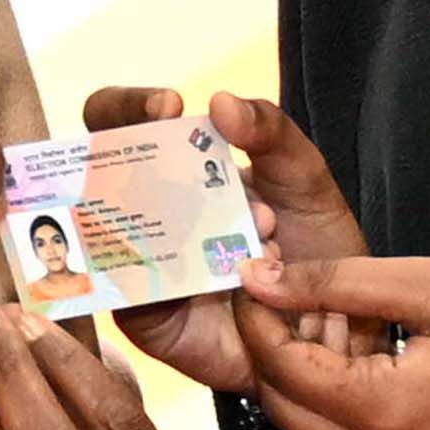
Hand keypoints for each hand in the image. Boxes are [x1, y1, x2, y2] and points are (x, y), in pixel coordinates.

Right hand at [76, 86, 366, 395]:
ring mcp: (135, 263)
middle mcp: (143, 212)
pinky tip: (240, 279)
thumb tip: (217, 98)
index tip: (169, 107)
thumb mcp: (304, 179)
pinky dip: (184, 280)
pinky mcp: (141, 316)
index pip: (122, 122)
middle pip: (92, 169)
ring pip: (110, 231)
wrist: (338, 331)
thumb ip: (271, 133)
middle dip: (128, 155)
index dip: (127, 106)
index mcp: (174, 169)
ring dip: (183, 226)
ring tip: (262, 233)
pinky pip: (131, 292)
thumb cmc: (315, 248)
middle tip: (174, 165)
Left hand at [234, 253, 429, 429]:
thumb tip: (257, 278)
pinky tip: (360, 346)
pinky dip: (346, 399)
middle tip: (276, 293)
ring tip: (320, 311)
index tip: (249, 273)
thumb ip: (339, 283)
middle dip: (273, 353)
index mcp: (389, 416)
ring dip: (308, 377)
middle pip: (291, 413)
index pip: (286, 371)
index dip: (258, 320)